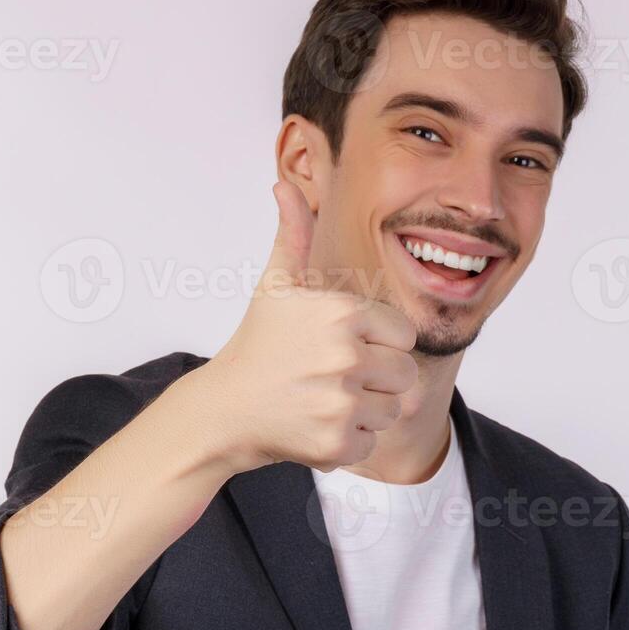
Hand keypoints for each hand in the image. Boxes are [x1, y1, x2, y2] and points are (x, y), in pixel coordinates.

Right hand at [200, 181, 417, 472]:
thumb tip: (284, 186)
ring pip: (392, 410)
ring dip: (364, 410)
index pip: (404, 334)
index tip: (343, 346)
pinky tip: (316, 424)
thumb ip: (294, 234)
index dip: (378, 342)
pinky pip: (372, 442)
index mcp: (343, 314)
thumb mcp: (277, 284)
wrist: (224, 409)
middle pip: (403, 374)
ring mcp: (341, 402)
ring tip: (323, 399)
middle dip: (374, 379)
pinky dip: (349, 440)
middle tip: (330, 376)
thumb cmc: (258, 343)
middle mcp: (346, 356)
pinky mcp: (336, 443)